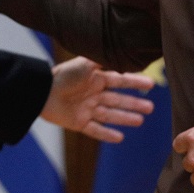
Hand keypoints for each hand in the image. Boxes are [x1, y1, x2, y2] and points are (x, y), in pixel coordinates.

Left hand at [40, 56, 155, 142]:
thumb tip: (122, 54)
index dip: (135, 82)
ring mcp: (87, 109)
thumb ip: (103, 60)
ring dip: (125, 118)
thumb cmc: (63, 75)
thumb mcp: (85, 63)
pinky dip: (107, 134)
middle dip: (134, 104)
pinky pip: (96, 130)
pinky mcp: (78, 123)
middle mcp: (93, 94)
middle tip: (151, 108)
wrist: (42, 91)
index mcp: (96, 78)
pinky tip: (120, 138)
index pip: (120, 81)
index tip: (151, 85)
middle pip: (118, 100)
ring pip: (110, 115)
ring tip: (140, 121)